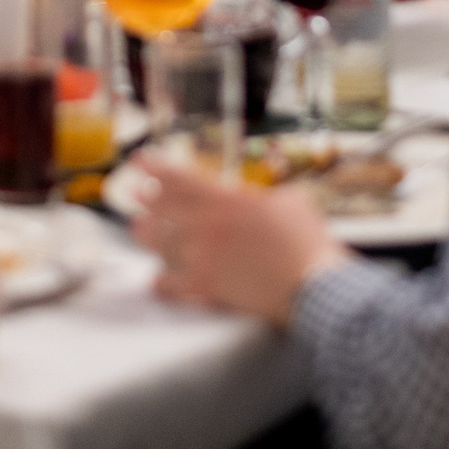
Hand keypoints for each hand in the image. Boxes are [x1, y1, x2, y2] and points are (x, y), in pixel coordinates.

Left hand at [130, 154, 350, 327]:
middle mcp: (205, 226)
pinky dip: (160, 282)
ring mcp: (201, 257)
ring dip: (145, 235)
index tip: (139, 160)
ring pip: (158, 244)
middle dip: (146, 200)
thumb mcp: (293, 201)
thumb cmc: (307, 242)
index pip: (177, 177)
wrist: (311, 284)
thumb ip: (270, 197)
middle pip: (160, 209)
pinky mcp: (205, 288)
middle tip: (137, 194)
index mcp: (225, 199)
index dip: (153, 167)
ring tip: (139, 229)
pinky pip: (170, 285)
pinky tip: (155, 280)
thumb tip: (269, 200)